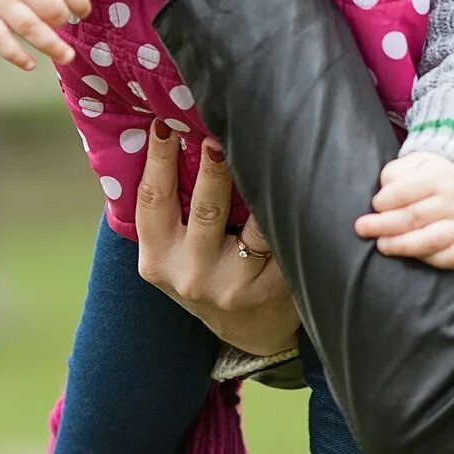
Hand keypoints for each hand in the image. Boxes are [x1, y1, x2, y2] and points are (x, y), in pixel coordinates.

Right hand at [0, 0, 91, 70]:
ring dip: (51, 46)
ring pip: (29, 28)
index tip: (82, 12)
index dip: (80, 3)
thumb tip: (80, 4)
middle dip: (63, 21)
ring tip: (66, 56)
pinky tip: (31, 65)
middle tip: (65, 24)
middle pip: (51, 8)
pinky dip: (16, 55)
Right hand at [134, 122, 299, 356]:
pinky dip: (289, 210)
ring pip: (253, 224)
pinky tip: (300, 181)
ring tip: (268, 144)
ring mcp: (234, 285)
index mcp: (157, 261)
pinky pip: (282, 238)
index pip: (152, 201)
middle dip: (214, 166)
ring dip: (260, 182)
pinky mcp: (273, 288)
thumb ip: (169, 210)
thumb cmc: (208, 274)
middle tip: (219, 129)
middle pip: (206, 208)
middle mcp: (192, 276)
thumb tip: (166, 133)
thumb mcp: (174, 253)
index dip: (157, 161)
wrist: (250, 331)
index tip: (164, 123)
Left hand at [354, 151, 453, 269]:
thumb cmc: (431, 175)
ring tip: (382, 245)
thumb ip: (394, 176)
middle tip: (362, 229)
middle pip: (413, 218)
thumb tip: (381, 202)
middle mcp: (453, 201)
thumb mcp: (412, 163)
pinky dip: (433, 261)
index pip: (402, 192)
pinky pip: (453, 258)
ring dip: (401, 246)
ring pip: (431, 241)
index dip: (382, 202)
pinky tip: (413, 257)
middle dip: (382, 225)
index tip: (374, 205)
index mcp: (437, 177)